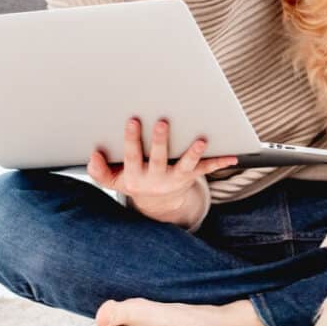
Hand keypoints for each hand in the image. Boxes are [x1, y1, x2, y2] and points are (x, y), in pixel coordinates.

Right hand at [87, 117, 237, 213]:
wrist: (158, 204)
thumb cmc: (134, 180)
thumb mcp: (114, 180)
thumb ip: (100, 171)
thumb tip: (93, 156)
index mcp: (135, 175)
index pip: (132, 156)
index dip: (131, 139)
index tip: (132, 120)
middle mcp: (156, 178)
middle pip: (158, 158)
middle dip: (160, 140)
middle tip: (162, 122)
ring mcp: (175, 178)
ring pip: (185, 166)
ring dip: (193, 153)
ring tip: (200, 141)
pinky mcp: (191, 177)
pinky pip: (206, 170)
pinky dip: (219, 162)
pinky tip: (233, 156)